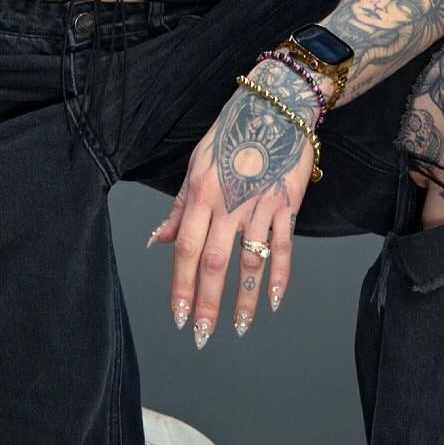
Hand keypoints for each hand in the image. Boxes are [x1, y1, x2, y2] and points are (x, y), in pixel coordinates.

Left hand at [147, 60, 320, 343]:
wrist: (274, 108)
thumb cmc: (231, 135)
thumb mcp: (196, 165)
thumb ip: (179, 207)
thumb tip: (157, 241)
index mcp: (201, 194)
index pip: (186, 248)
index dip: (181, 285)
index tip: (178, 316)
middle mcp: (228, 203)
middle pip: (214, 262)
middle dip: (207, 303)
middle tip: (202, 336)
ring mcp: (259, 206)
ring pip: (250, 261)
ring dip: (245, 299)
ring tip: (239, 328)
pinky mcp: (286, 205)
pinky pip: (283, 246)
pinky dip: (280, 275)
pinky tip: (275, 301)